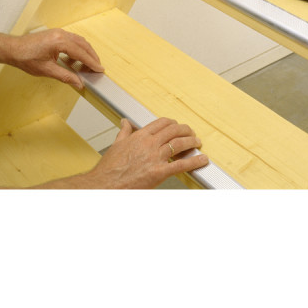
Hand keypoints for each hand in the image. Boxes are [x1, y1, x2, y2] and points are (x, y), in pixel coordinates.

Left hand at [0, 28, 103, 89]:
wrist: (13, 49)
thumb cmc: (26, 58)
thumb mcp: (47, 70)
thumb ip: (66, 76)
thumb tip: (78, 83)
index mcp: (60, 42)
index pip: (81, 53)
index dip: (92, 63)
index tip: (100, 70)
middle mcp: (61, 34)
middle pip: (83, 45)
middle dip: (92, 57)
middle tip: (97, 68)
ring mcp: (58, 33)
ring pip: (79, 42)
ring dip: (85, 53)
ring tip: (88, 66)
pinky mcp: (55, 34)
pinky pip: (72, 41)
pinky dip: (77, 50)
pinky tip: (75, 60)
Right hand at [84, 117, 208, 188]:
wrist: (105, 184)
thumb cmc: (109, 169)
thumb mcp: (116, 145)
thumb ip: (124, 132)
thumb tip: (125, 122)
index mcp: (140, 136)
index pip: (162, 123)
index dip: (173, 123)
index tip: (177, 126)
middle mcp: (149, 143)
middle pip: (174, 131)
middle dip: (186, 130)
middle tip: (191, 133)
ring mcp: (155, 157)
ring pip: (179, 144)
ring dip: (192, 142)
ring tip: (197, 143)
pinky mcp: (159, 172)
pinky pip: (181, 165)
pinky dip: (194, 161)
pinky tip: (202, 160)